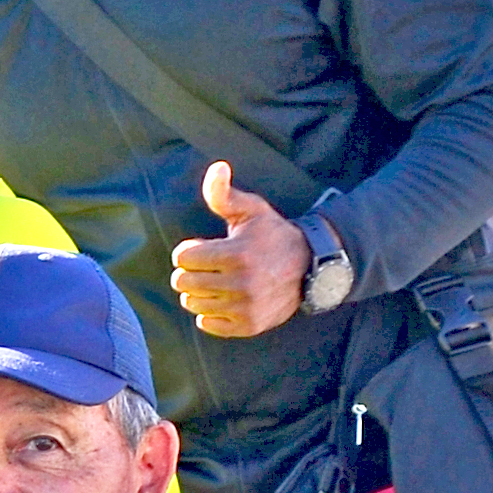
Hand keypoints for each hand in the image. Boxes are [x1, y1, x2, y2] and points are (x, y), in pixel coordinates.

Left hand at [168, 158, 311, 338]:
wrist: (309, 267)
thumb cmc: (273, 235)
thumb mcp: (251, 209)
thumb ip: (224, 193)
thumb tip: (217, 167)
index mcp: (238, 254)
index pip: (183, 258)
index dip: (188, 250)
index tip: (201, 247)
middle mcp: (242, 283)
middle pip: (183, 283)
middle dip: (188, 272)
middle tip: (203, 266)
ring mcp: (245, 307)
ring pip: (192, 304)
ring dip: (196, 293)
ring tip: (213, 282)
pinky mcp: (249, 325)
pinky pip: (207, 325)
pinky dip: (208, 314)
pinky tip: (221, 300)